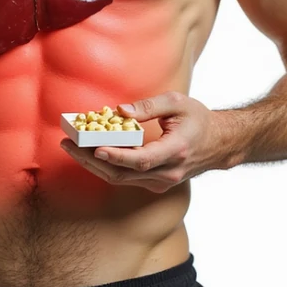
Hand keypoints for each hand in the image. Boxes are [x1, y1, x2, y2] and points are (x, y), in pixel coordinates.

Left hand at [59, 91, 235, 192]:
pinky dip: (106, 166)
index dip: (117, 156)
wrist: (218, 144)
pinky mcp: (155, 183)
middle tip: (68, 143)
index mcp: (176, 151)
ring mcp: (162, 182)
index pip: (142, 159)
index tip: (96, 147)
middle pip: (124, 173)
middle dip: (92, 160)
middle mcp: (168, 173)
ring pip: (121, 179)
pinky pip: (126, 178)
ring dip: (94, 164)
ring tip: (70, 147)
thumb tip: (121, 110)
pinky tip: (88, 152)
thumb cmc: (198, 120)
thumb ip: (150, 106)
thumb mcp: (178, 102)